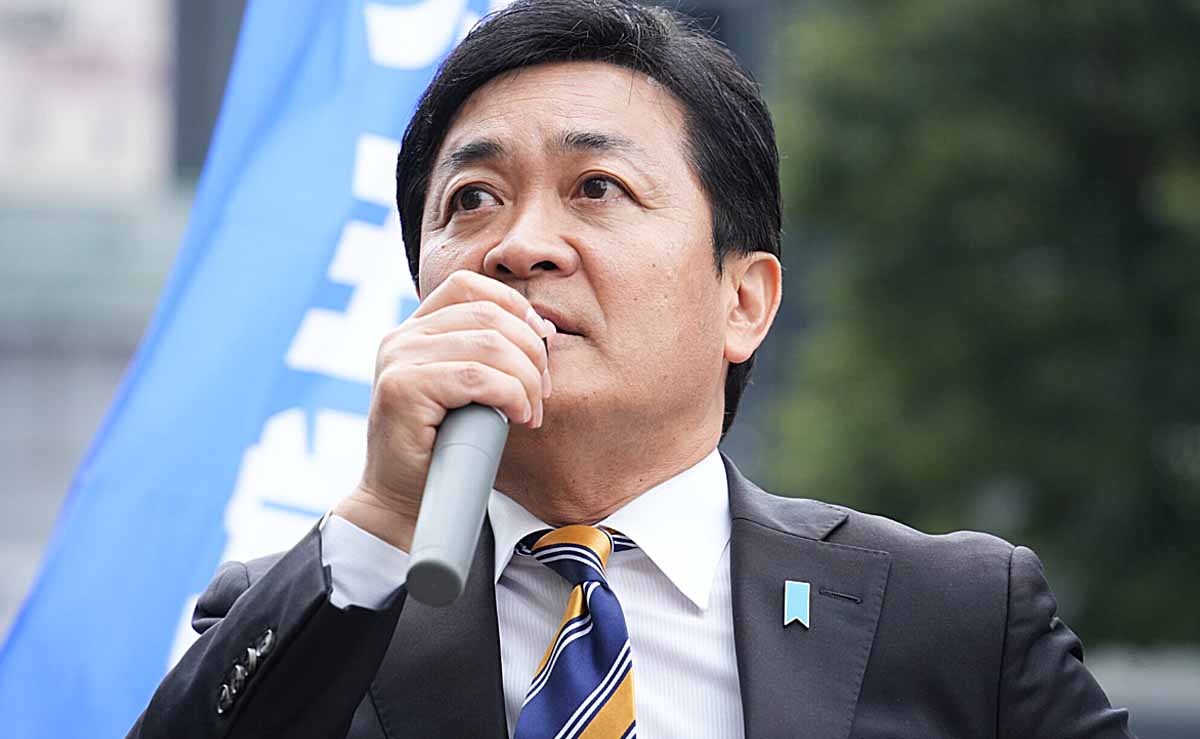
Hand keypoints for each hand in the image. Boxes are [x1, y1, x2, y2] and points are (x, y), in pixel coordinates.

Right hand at [331, 270, 554, 550]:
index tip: (541, 344)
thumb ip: (493, 355)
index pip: (469, 286)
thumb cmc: (444, 449)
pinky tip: (517, 416)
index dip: (515, 306)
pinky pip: (476, 377)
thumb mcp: (470, 391)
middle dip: (531, 352)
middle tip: (542, 394)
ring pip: (489, 344)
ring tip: (529, 411)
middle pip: (489, 315)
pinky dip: (510, 394)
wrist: (403, 501)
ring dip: (525, 379)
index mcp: (416, 330)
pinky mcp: (403, 388)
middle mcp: (402, 337)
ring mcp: (398, 360)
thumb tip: (545, 329)